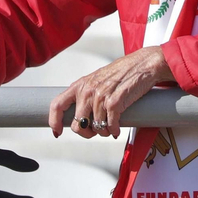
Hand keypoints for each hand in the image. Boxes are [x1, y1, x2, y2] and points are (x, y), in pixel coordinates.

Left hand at [48, 46, 173, 137]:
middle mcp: (87, 90)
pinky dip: (114, 130)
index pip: (57, 105)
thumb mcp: (97, 81)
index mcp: (80, 85)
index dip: (54, 122)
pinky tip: (117, 129)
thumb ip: (87, 95)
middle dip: (87, 133)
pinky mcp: (115, 102)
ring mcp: (100, 96)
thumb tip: (81, 117)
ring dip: (104, 131)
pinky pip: (110, 125)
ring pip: (95, 127)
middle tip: (96, 131)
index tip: (57, 132)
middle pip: (78, 124)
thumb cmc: (122, 73)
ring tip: (110, 127)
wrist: (143, 64)